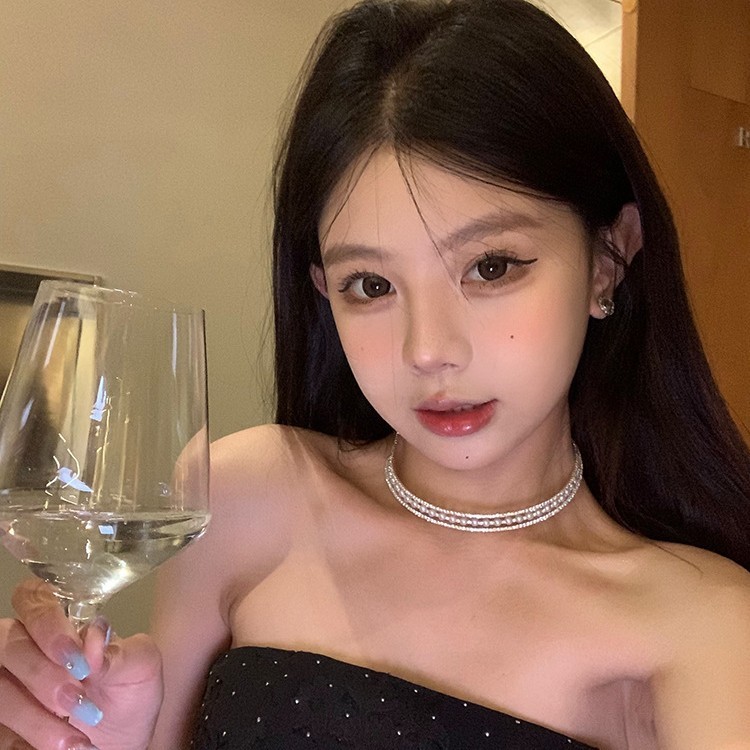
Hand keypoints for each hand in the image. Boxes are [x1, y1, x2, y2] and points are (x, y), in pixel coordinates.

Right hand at [0, 579, 162, 749]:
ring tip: (75, 736)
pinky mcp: (1, 724)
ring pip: (0, 688)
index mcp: (62, 624)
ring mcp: (8, 685)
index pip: (33, 598)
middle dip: (41, 672)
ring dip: (35, 715)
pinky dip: (29, 738)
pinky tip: (61, 746)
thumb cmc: (129, 697)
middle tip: (75, 697)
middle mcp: (27, 649)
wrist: (121, 745)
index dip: (45, 621)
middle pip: (8, 642)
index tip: (74, 654)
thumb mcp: (141, 669)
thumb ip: (120, 651)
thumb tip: (94, 639)